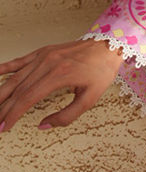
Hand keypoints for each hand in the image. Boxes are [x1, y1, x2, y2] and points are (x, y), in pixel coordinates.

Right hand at [0, 39, 124, 133]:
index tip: (4, 127)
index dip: (13, 114)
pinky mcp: (43, 51)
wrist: (109, 44)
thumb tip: (43, 125)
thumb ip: (67, 115)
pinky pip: (20, 61)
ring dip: (1, 93)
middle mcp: (47, 63)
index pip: (28, 98)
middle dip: (3, 108)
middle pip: (18, 89)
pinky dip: (5, 68)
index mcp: (59, 75)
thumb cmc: (101, 70)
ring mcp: (44, 56)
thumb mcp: (90, 98)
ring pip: (16, 77)